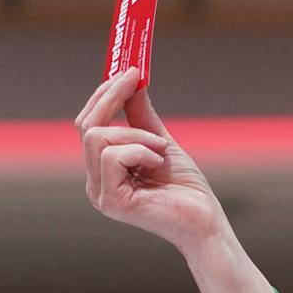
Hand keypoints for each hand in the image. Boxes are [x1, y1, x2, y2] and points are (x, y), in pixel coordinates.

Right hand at [76, 68, 225, 253]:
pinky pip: (113, 156)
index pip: (88, 124)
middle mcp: (94, 182)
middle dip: (112, 98)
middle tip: (136, 79)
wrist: (205, 221)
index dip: (104, 95)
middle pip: (86, 126)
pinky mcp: (111, 201)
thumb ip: (140, 116)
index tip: (129, 71)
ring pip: (98, 138)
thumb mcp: (160, 142)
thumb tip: (132, 80)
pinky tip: (159, 162)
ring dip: (136, 134)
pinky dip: (141, 151)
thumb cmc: (185, 188)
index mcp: (102, 169)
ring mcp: (99, 193)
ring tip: (161, 148)